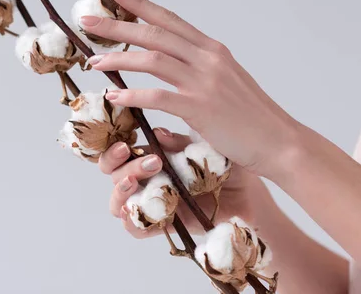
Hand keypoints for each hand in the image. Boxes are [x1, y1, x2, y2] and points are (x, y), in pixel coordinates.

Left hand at [81, 0, 301, 177]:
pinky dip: (133, 95)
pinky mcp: (202, 108)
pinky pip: (158, 96)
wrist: (279, 142)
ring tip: (94, 62)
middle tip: (87, 22)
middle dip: (117, 26)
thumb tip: (167, 76)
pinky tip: (114, 96)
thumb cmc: (250, 117)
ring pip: (152, 60)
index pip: (168, 20)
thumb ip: (196, 73)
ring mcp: (205, 82)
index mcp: (211, 50)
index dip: (138, 4)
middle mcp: (207, 58)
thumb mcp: (223, 83)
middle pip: (154, 34)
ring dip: (119, 59)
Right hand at [100, 129, 258, 237]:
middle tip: (142, 158)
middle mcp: (146, 179)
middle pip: (112, 172)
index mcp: (150, 155)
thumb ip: (179, 143)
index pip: (119, 149)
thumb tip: (157, 133)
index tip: (126, 141)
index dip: (114, 145)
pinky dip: (131, 220)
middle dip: (116, 163)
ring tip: (136, 181)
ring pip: (117, 200)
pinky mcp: (162, 224)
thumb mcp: (202, 148)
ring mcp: (152, 202)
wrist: (248, 195)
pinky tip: (138, 208)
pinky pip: (136, 228)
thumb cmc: (225, 166)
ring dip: (120, 189)